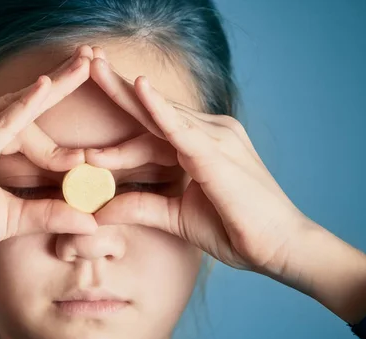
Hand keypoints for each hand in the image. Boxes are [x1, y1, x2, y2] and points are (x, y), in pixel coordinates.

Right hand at [0, 46, 97, 271]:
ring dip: (55, 91)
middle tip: (90, 56)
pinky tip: (46, 86)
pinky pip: (0, 124)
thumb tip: (91, 222)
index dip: (53, 122)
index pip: (21, 119)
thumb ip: (50, 213)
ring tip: (86, 65)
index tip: (81, 152)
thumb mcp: (13, 217)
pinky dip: (24, 106)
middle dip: (60, 82)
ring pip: (18, 111)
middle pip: (21, 102)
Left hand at [86, 51, 310, 272]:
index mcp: (198, 146)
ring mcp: (215, 136)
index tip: (87, 149)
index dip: (119, 136)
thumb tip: (98, 211)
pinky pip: (181, 126)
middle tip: (86, 63)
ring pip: (158, 115)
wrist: (279, 247)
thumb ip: (139, 207)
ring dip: (124, 92)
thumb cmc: (234, 229)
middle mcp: (207, 132)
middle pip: (151, 111)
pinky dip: (158, 107)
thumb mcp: (175, 216)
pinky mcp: (217, 150)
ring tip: (93, 67)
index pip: (149, 134)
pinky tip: (137, 87)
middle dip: (116, 89)